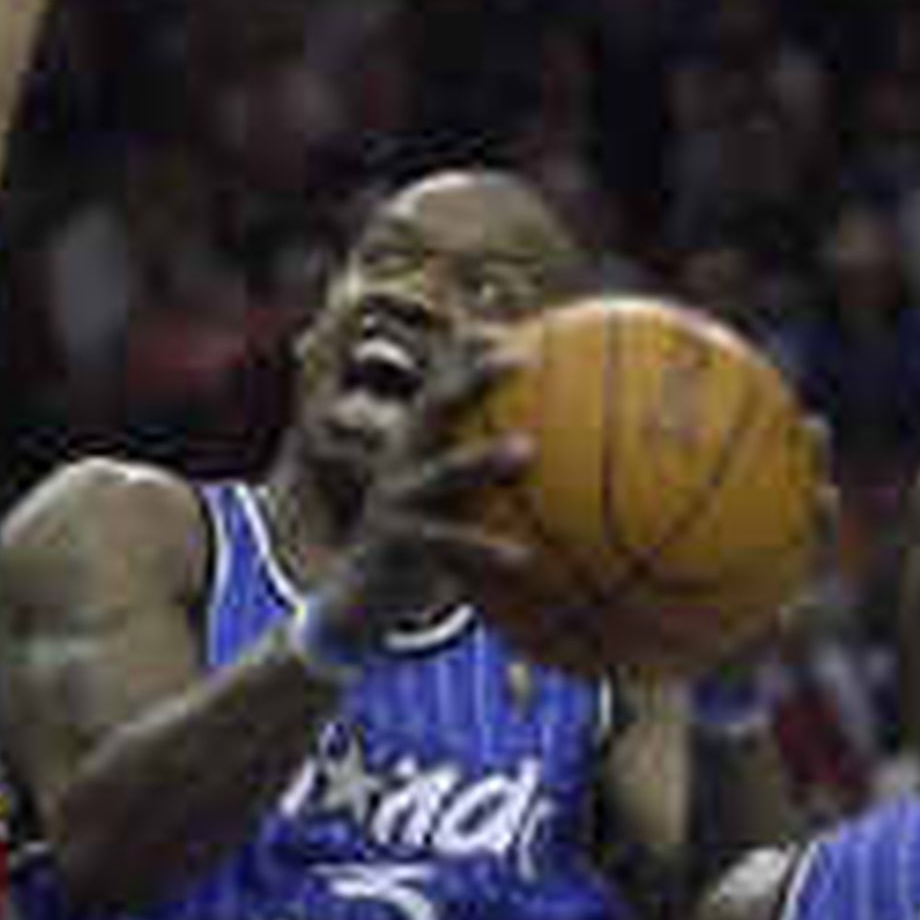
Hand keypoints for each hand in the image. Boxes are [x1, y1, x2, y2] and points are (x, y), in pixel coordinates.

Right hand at [303, 334, 533, 660]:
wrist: (359, 594)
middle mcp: (403, 458)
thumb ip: (495, 475)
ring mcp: (396, 498)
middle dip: (472, 378)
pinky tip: (524, 559)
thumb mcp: (450, 498)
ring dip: (482, 457)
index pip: (445, 382)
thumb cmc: (428, 535)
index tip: (517, 324)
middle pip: (436, 405)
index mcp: (418, 439)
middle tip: (519, 359)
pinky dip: (484, 548)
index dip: (473, 351)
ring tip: (526, 450)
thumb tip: (560, 456)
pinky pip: (446, 543)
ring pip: (442, 471)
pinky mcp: (397, 543)